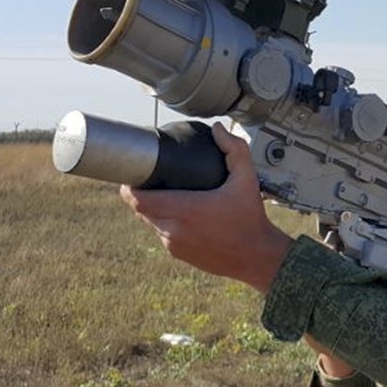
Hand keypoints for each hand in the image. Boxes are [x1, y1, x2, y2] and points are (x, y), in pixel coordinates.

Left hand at [120, 122, 292, 292]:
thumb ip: (234, 150)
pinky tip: (177, 212)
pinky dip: (164, 222)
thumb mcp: (247, 179)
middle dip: (139, 194)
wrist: (257, 257)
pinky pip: (162, 234)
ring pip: (150, 222)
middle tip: (148, 178)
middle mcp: (174, 230)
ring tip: (164, 193)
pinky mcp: (179, 254)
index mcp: (185, 210)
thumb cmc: (250, 219)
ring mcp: (174, 245)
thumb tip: (218, 129)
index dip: (129, 187)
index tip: (134, 173)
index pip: (139, 200)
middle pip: (140, 210)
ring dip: (153, 208)